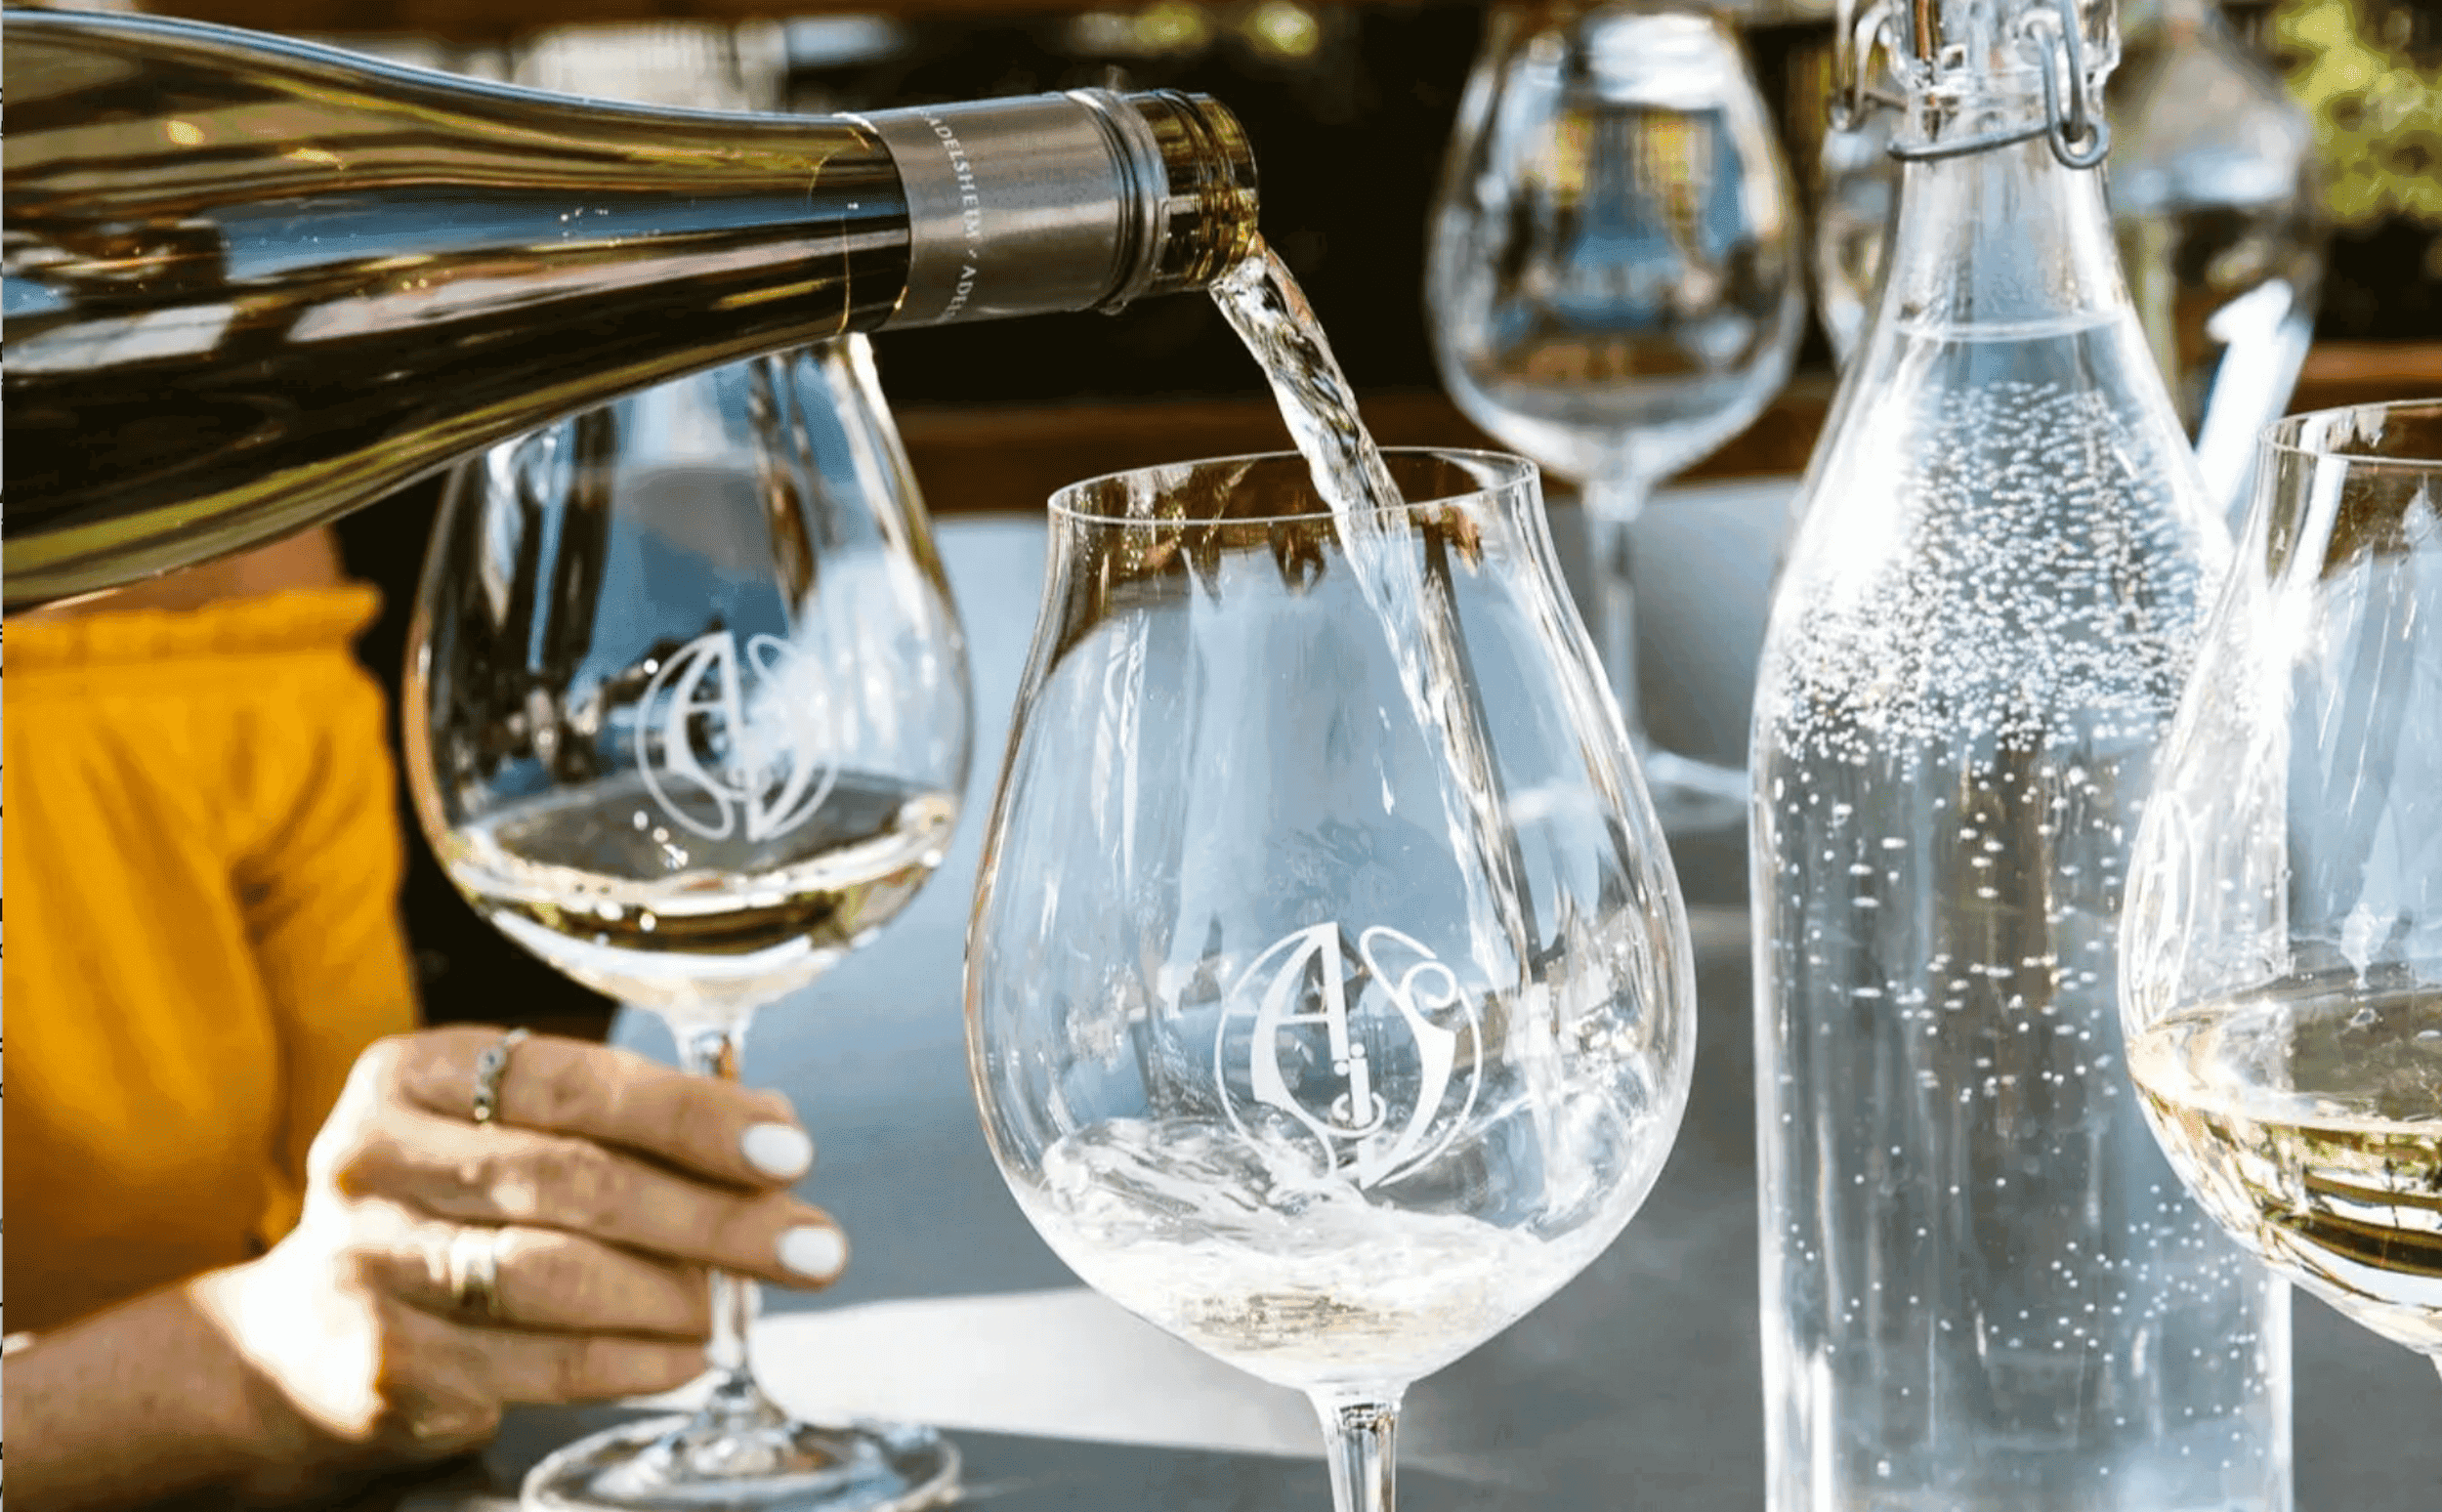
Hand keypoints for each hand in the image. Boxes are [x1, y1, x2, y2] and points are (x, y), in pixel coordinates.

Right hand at [190, 1026, 844, 1485]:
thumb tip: (774, 1133)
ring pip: (556, 1274)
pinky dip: (632, 1360)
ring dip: (676, 1292)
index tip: (790, 1148)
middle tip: (812, 1246)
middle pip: (575, 1181)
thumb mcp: (510, 1136)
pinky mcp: (384, 1362)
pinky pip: (537, 1363)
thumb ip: (629, 1123)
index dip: (694, 1116)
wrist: (299, 1339)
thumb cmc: (448, 1209)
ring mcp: (369, 1263)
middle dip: (715, 1215)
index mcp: (416, 1074)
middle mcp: (375, 1157)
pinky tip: (689, 1354)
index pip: (576, 1082)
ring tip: (741, 1301)